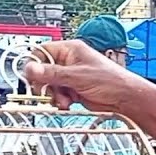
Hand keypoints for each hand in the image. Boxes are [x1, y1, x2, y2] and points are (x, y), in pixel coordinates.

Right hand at [23, 40, 147, 111]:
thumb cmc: (111, 81)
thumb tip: (30, 69)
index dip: (35, 65)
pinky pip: (58, 94)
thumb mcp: (77, 76)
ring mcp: (71, 76)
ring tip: (64, 100)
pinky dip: (60, 100)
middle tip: (47, 92)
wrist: (125, 98)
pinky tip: (68, 103)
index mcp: (70, 50)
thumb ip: (53, 73)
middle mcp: (69, 62)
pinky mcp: (74, 89)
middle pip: (43, 71)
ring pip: (50, 85)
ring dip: (54, 95)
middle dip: (45, 84)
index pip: (42, 52)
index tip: (32, 77)